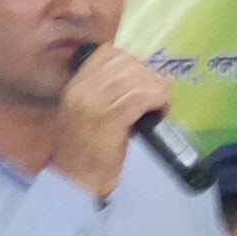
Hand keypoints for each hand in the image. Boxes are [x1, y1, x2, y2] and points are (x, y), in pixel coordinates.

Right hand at [52, 45, 173, 198]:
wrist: (74, 182)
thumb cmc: (84, 151)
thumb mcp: (88, 112)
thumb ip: (107, 92)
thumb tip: (144, 76)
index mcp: (75, 85)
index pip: (108, 53)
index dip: (133, 60)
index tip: (144, 77)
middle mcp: (81, 91)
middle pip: (126, 64)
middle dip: (149, 75)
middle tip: (160, 93)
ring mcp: (93, 105)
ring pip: (136, 81)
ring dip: (157, 90)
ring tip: (162, 104)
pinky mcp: (109, 121)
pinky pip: (141, 99)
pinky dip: (157, 101)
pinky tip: (161, 111)